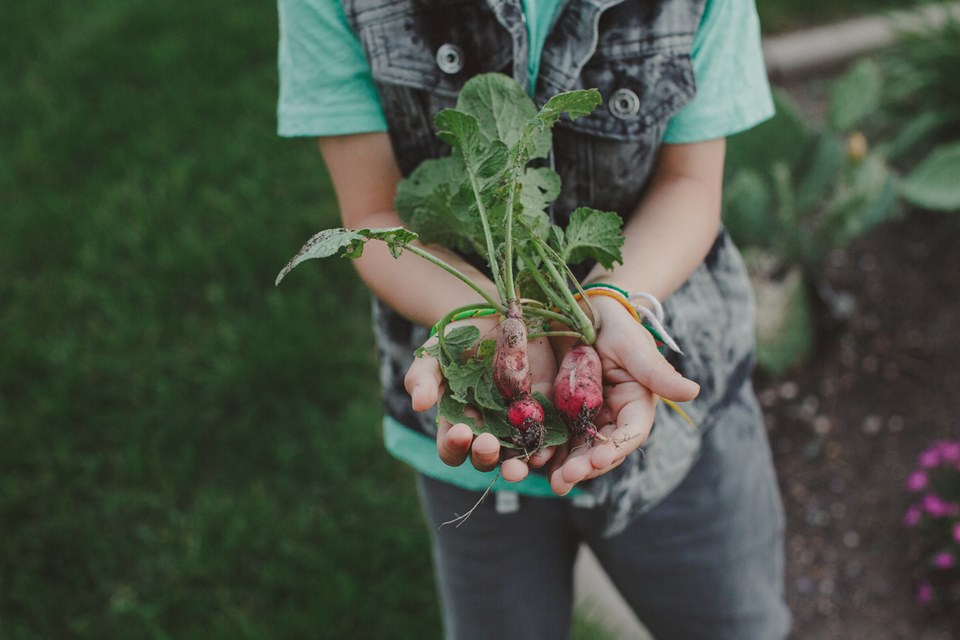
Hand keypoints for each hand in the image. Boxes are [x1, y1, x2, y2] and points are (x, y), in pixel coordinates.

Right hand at [403, 315, 559, 481]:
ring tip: (517, 467)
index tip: (460, 431)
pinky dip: (545, 449)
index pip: (451, 448)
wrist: (497, 317)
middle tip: (488, 444)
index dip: (454, 446)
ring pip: (515, 458)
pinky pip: (544, 438)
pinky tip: (545, 451)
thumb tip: (418, 405)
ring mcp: (515, 425)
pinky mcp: (541, 414)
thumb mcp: (435, 355)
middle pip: (484, 459)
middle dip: (485, 456)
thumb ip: (423, 378)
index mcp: (457, 423)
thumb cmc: (459, 340)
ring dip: (516, 467)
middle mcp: (486, 431)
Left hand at [548, 295, 699, 494]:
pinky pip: (555, 436)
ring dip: (567, 469)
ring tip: (553, 483)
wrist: (583, 310)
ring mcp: (585, 418)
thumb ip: (657, 372)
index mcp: (635, 405)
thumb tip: (693, 391)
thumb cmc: (616, 325)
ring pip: (578, 450)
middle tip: (566, 479)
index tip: (599, 459)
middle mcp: (611, 418)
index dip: (616, 448)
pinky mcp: (562, 413)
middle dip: (586, 467)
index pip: (629, 433)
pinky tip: (534, 463)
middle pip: (601, 449)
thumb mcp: (634, 347)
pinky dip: (547, 451)